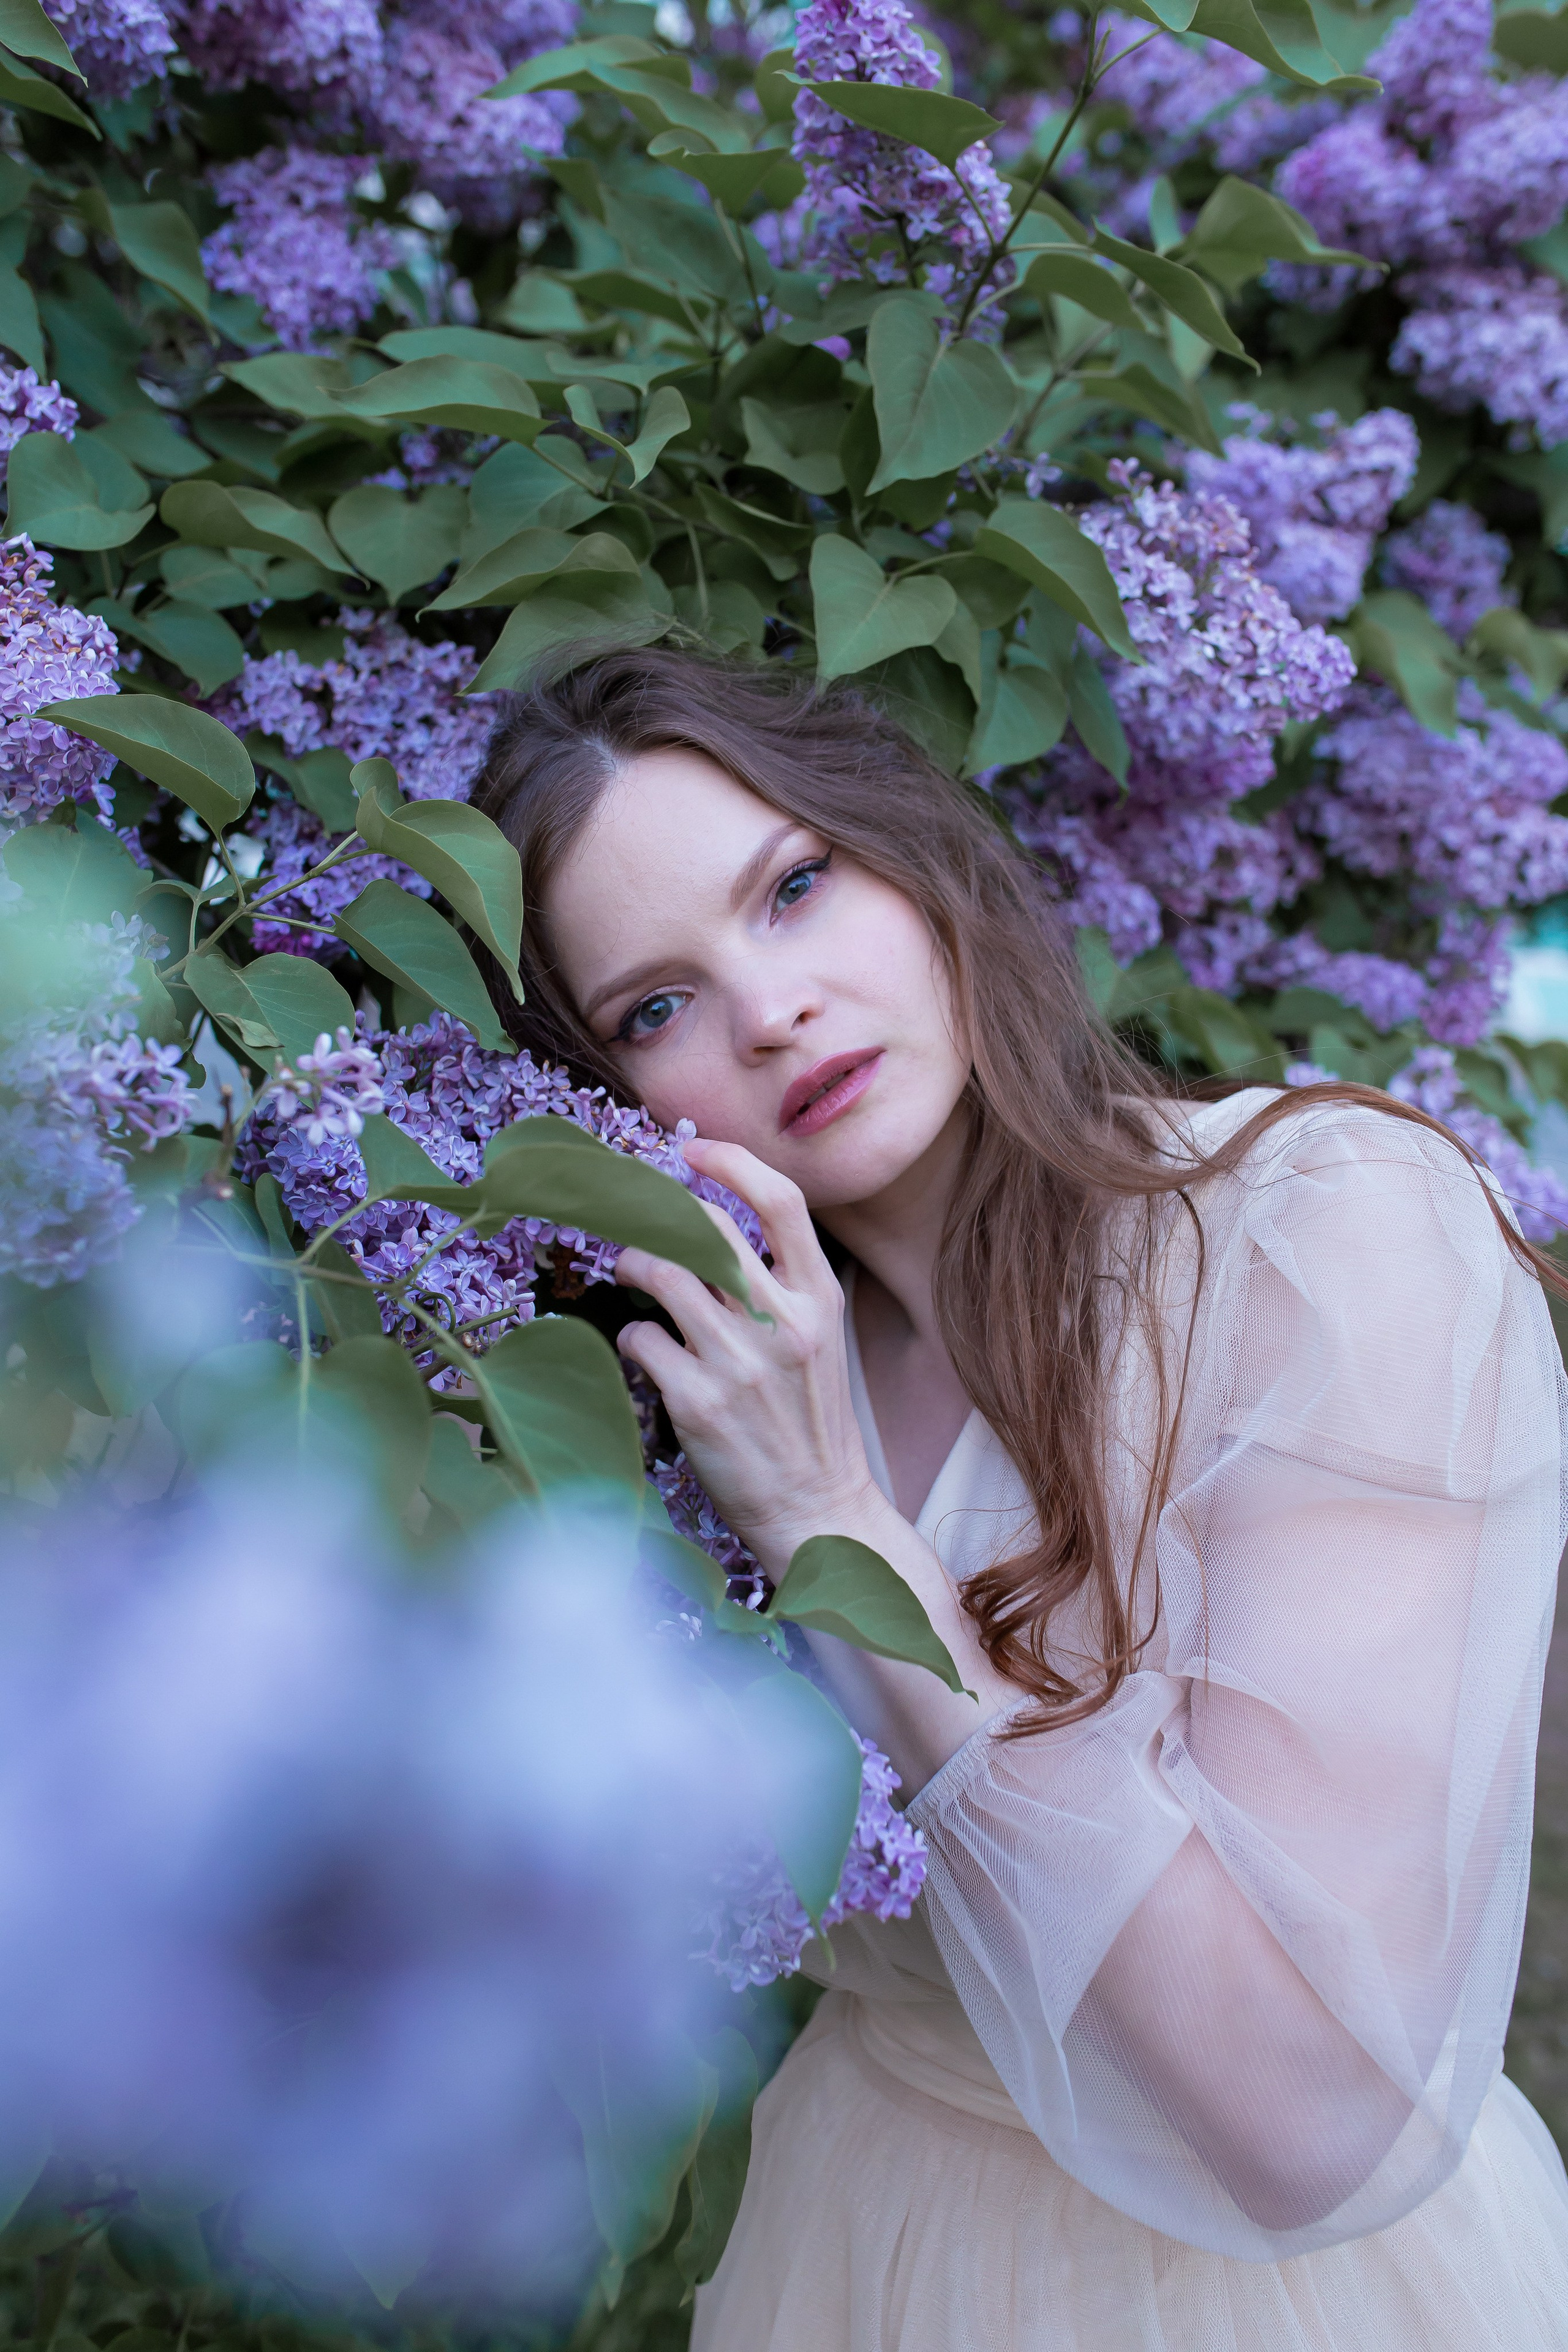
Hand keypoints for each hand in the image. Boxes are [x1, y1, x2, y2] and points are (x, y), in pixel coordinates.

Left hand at [614, 1141, 882, 1573]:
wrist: (817, 1508)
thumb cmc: (809, 1419)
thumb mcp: (818, 1338)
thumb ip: (777, 1284)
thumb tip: (706, 1227)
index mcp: (820, 1298)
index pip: (782, 1201)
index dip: (733, 1162)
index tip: (693, 1152)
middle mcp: (783, 1322)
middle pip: (706, 1226)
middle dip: (659, 1215)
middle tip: (638, 1221)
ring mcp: (739, 1361)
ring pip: (660, 1272)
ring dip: (632, 1264)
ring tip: (630, 1272)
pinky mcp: (698, 1402)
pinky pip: (640, 1339)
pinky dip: (632, 1336)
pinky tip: (645, 1349)